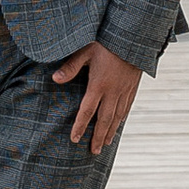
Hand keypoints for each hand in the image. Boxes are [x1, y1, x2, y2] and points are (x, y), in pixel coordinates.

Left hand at [52, 38, 142, 153]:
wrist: (134, 38)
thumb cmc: (106, 41)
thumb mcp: (86, 51)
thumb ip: (71, 67)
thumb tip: (55, 79)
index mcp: (98, 85)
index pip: (87, 111)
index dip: (80, 126)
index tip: (75, 139)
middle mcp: (112, 92)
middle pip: (104, 120)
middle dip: (98, 137)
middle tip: (94, 151)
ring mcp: (124, 90)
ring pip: (117, 116)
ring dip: (110, 131)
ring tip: (106, 143)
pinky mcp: (132, 87)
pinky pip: (127, 107)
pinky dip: (122, 118)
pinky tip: (119, 124)